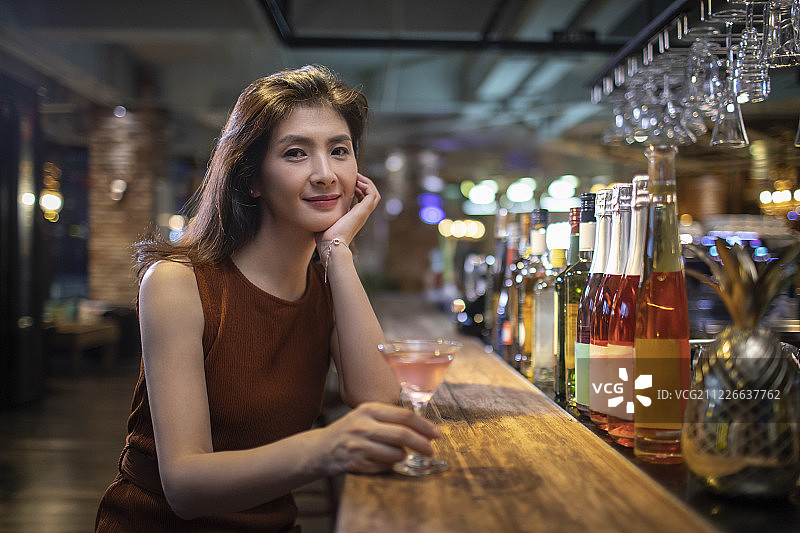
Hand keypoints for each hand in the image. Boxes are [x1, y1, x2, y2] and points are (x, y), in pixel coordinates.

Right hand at [314, 402, 441, 474]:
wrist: (321, 448)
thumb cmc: (349, 430)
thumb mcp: (366, 415)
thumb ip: (390, 417)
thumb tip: (423, 427)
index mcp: (368, 409)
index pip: (404, 416)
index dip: (424, 426)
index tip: (437, 434)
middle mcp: (363, 426)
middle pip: (402, 435)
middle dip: (422, 444)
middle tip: (431, 450)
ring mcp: (359, 445)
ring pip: (396, 453)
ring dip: (404, 456)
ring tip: (399, 453)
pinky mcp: (357, 463)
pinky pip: (385, 467)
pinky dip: (390, 465)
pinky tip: (383, 460)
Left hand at [315, 173, 379, 254]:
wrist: (330, 245)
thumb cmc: (324, 237)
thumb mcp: (326, 220)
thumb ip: (325, 213)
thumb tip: (315, 207)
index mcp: (353, 217)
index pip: (361, 200)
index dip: (357, 189)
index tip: (348, 182)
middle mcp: (361, 215)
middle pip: (370, 197)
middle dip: (363, 184)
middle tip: (354, 177)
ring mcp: (363, 213)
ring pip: (374, 195)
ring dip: (367, 183)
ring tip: (357, 177)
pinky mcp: (363, 211)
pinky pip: (372, 194)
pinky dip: (367, 186)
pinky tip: (357, 182)